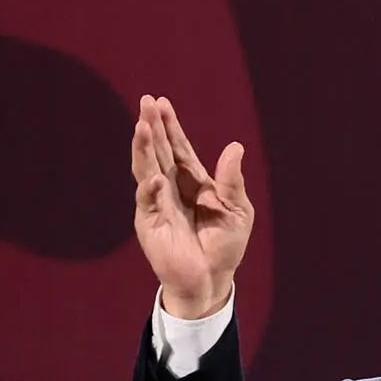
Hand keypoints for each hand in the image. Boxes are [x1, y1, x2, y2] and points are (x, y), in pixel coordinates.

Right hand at [131, 95, 251, 318]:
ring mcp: (158, 203)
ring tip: (142, 127)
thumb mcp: (237, 211)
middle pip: (159, 151)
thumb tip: (235, 147)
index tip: (162, 103)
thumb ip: (232, 181)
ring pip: (147, 170)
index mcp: (193, 181)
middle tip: (146, 101)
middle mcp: (171, 187)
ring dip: (144, 149)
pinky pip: (148, 202)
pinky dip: (150, 190)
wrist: (212, 279)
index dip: (170, 126)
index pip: (178, 148)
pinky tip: (156, 178)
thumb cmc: (224, 246)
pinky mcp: (150, 224)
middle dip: (153, 127)